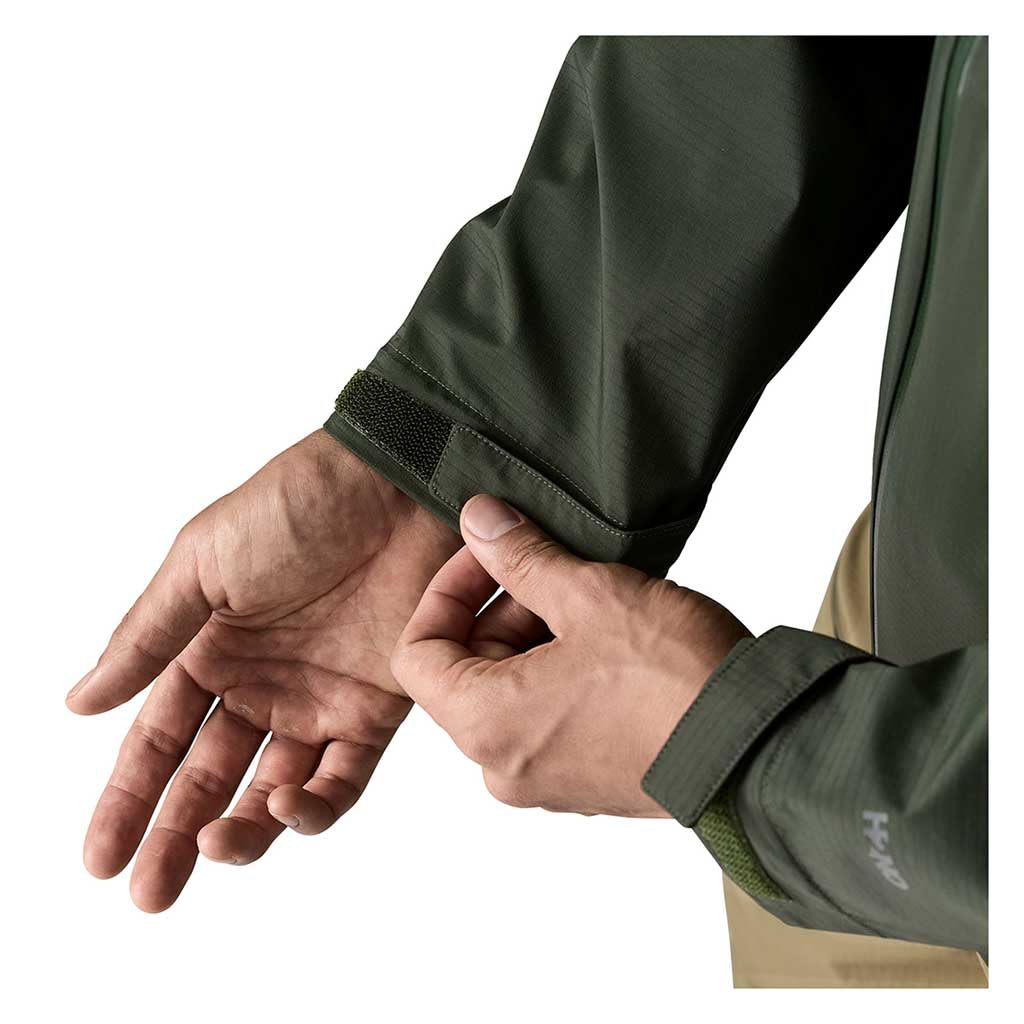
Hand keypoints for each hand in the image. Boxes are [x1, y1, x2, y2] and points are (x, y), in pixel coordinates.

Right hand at [68, 430, 459, 910]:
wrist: (394, 484)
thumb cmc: (296, 505)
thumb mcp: (203, 562)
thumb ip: (149, 637)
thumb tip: (80, 702)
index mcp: (212, 648)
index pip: (160, 739)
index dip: (128, 798)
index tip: (99, 858)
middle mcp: (263, 682)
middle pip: (210, 775)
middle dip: (177, 835)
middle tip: (150, 890)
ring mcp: (320, 697)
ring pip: (274, 789)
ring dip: (243, 831)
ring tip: (212, 851)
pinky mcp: (377, 703)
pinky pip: (343, 774)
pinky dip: (314, 804)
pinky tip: (280, 810)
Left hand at [392, 495, 749, 816]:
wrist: (758, 747)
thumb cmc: (674, 679)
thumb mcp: (589, 595)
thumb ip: (521, 556)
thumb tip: (480, 521)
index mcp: (486, 725)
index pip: (417, 654)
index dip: (446, 592)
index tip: (489, 557)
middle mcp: (504, 766)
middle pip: (466, 672)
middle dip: (501, 609)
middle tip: (553, 568)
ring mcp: (548, 782)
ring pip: (511, 693)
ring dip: (536, 637)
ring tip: (594, 599)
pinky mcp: (588, 783)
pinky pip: (549, 718)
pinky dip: (563, 674)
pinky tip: (612, 640)